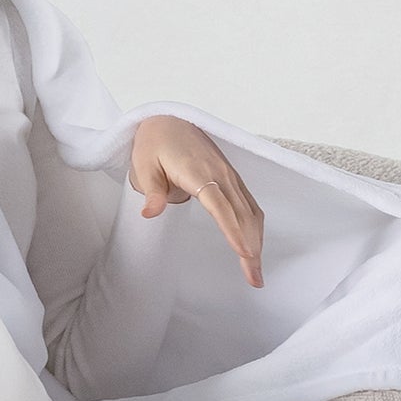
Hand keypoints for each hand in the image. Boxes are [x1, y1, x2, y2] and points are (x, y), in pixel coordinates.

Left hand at [128, 114, 263, 286]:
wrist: (167, 122)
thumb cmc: (153, 145)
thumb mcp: (144, 167)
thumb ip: (151, 191)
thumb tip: (150, 212)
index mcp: (198, 172)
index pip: (220, 205)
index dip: (233, 229)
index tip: (244, 252)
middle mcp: (220, 174)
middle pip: (241, 215)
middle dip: (251, 248)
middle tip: (254, 279)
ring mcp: (229, 175)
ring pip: (250, 212)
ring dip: (257, 241)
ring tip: (256, 272)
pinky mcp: (232, 178)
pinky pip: (249, 205)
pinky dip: (256, 228)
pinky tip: (256, 246)